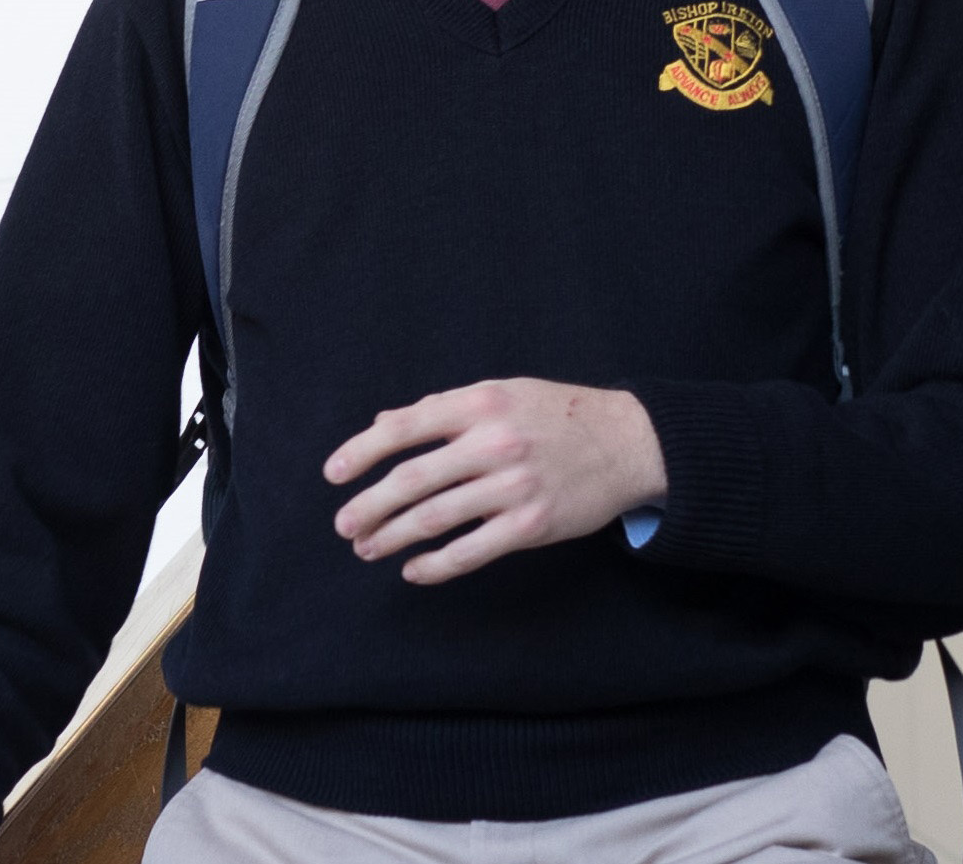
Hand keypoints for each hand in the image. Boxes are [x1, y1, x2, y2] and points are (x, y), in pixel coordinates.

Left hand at [325, 379, 667, 584]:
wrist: (629, 442)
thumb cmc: (560, 414)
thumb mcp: (505, 392)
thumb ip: (446, 408)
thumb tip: (385, 423)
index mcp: (482, 403)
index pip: (406, 427)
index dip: (362, 451)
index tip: (333, 475)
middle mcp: (494, 443)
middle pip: (412, 480)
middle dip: (369, 506)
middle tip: (345, 525)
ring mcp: (514, 487)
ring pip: (435, 518)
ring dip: (392, 537)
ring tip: (368, 548)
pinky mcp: (531, 525)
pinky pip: (471, 551)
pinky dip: (435, 565)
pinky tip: (413, 569)